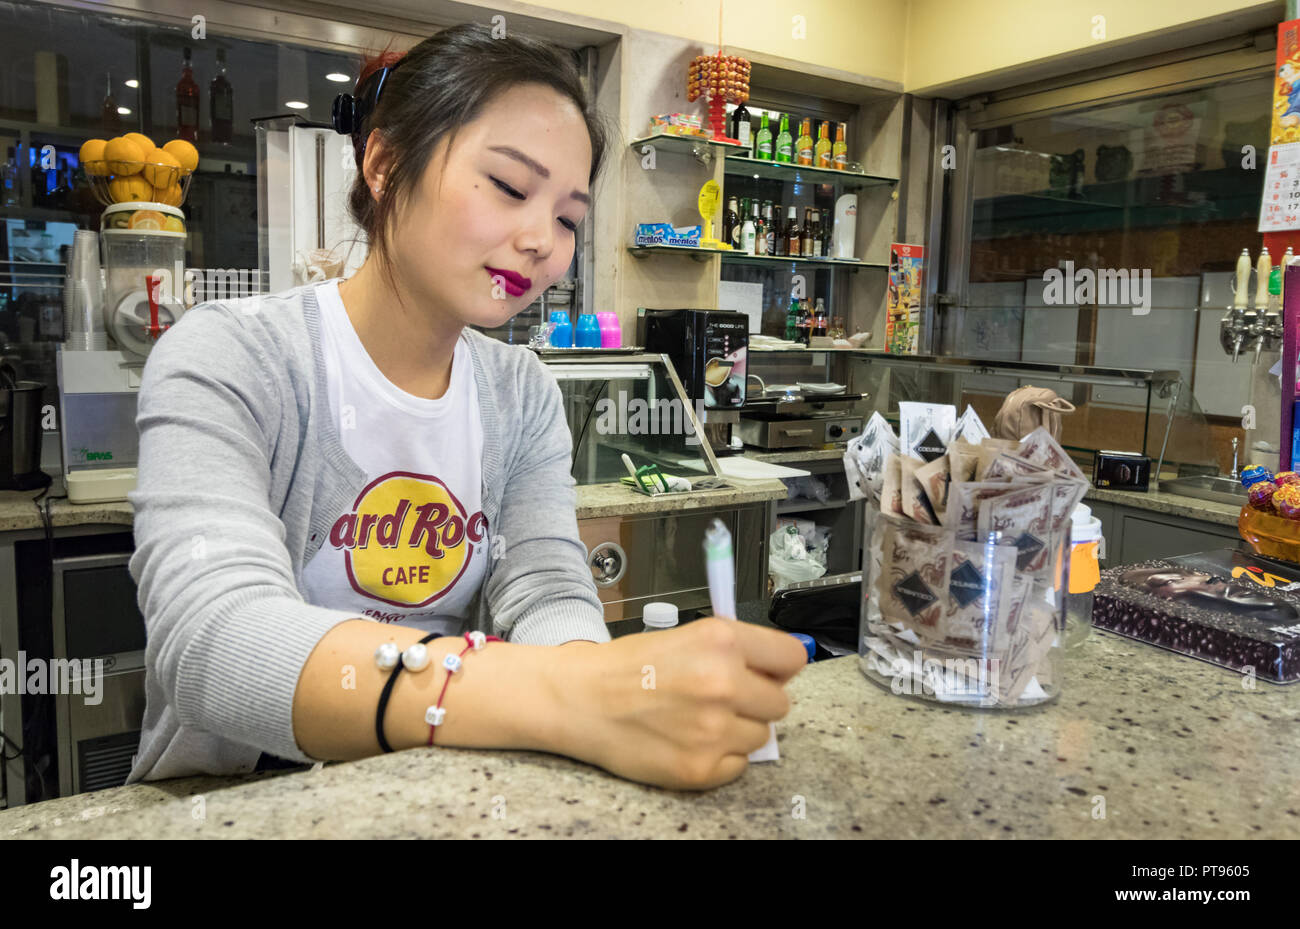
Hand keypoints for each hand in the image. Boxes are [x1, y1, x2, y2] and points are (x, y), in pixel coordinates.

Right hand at [552, 618, 807, 789]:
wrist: (580, 699)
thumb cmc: (628, 666)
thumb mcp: (687, 636)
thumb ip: (736, 650)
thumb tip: (781, 670)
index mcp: (721, 641)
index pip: (792, 658)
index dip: (778, 667)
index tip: (765, 673)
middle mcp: (724, 683)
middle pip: (780, 703)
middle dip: (755, 701)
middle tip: (719, 698)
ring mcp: (714, 730)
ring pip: (760, 736)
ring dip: (736, 730)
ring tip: (697, 720)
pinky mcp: (701, 768)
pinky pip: (739, 766)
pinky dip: (720, 758)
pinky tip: (689, 741)